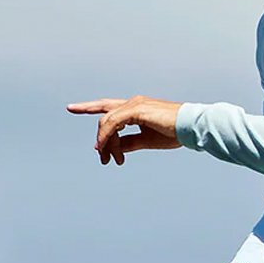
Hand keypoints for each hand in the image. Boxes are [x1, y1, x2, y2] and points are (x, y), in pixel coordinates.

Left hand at [67, 96, 183, 165]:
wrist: (191, 127)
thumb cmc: (174, 132)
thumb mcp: (146, 140)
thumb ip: (128, 143)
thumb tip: (109, 149)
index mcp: (136, 107)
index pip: (107, 106)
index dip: (89, 107)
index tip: (72, 108)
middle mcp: (132, 102)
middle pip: (104, 114)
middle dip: (99, 136)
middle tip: (99, 156)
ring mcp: (133, 104)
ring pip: (107, 123)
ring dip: (106, 143)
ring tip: (112, 160)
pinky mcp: (136, 110)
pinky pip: (112, 125)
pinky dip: (108, 138)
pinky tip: (109, 150)